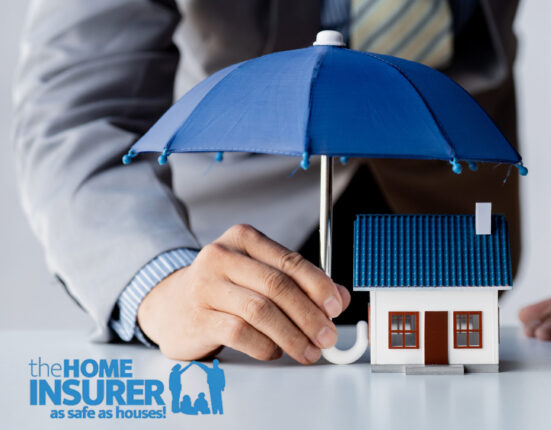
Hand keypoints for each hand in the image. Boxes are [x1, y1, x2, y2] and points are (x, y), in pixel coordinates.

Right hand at [137, 224, 350, 362]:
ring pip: (260, 311)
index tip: (336, 306)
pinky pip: (240, 333)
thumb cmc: (223, 288)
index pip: (289, 260)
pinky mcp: (197, 317)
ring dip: (292, 335)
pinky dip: (265, 346)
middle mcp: (221, 256)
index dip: (318, 285)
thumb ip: (300, 284)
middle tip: (327, 336)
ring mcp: (205, 286)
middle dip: (309, 315)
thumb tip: (339, 299)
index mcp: (243, 238)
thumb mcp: (260, 275)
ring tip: (308, 350)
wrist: (170, 305)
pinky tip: (275, 351)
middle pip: (277, 286)